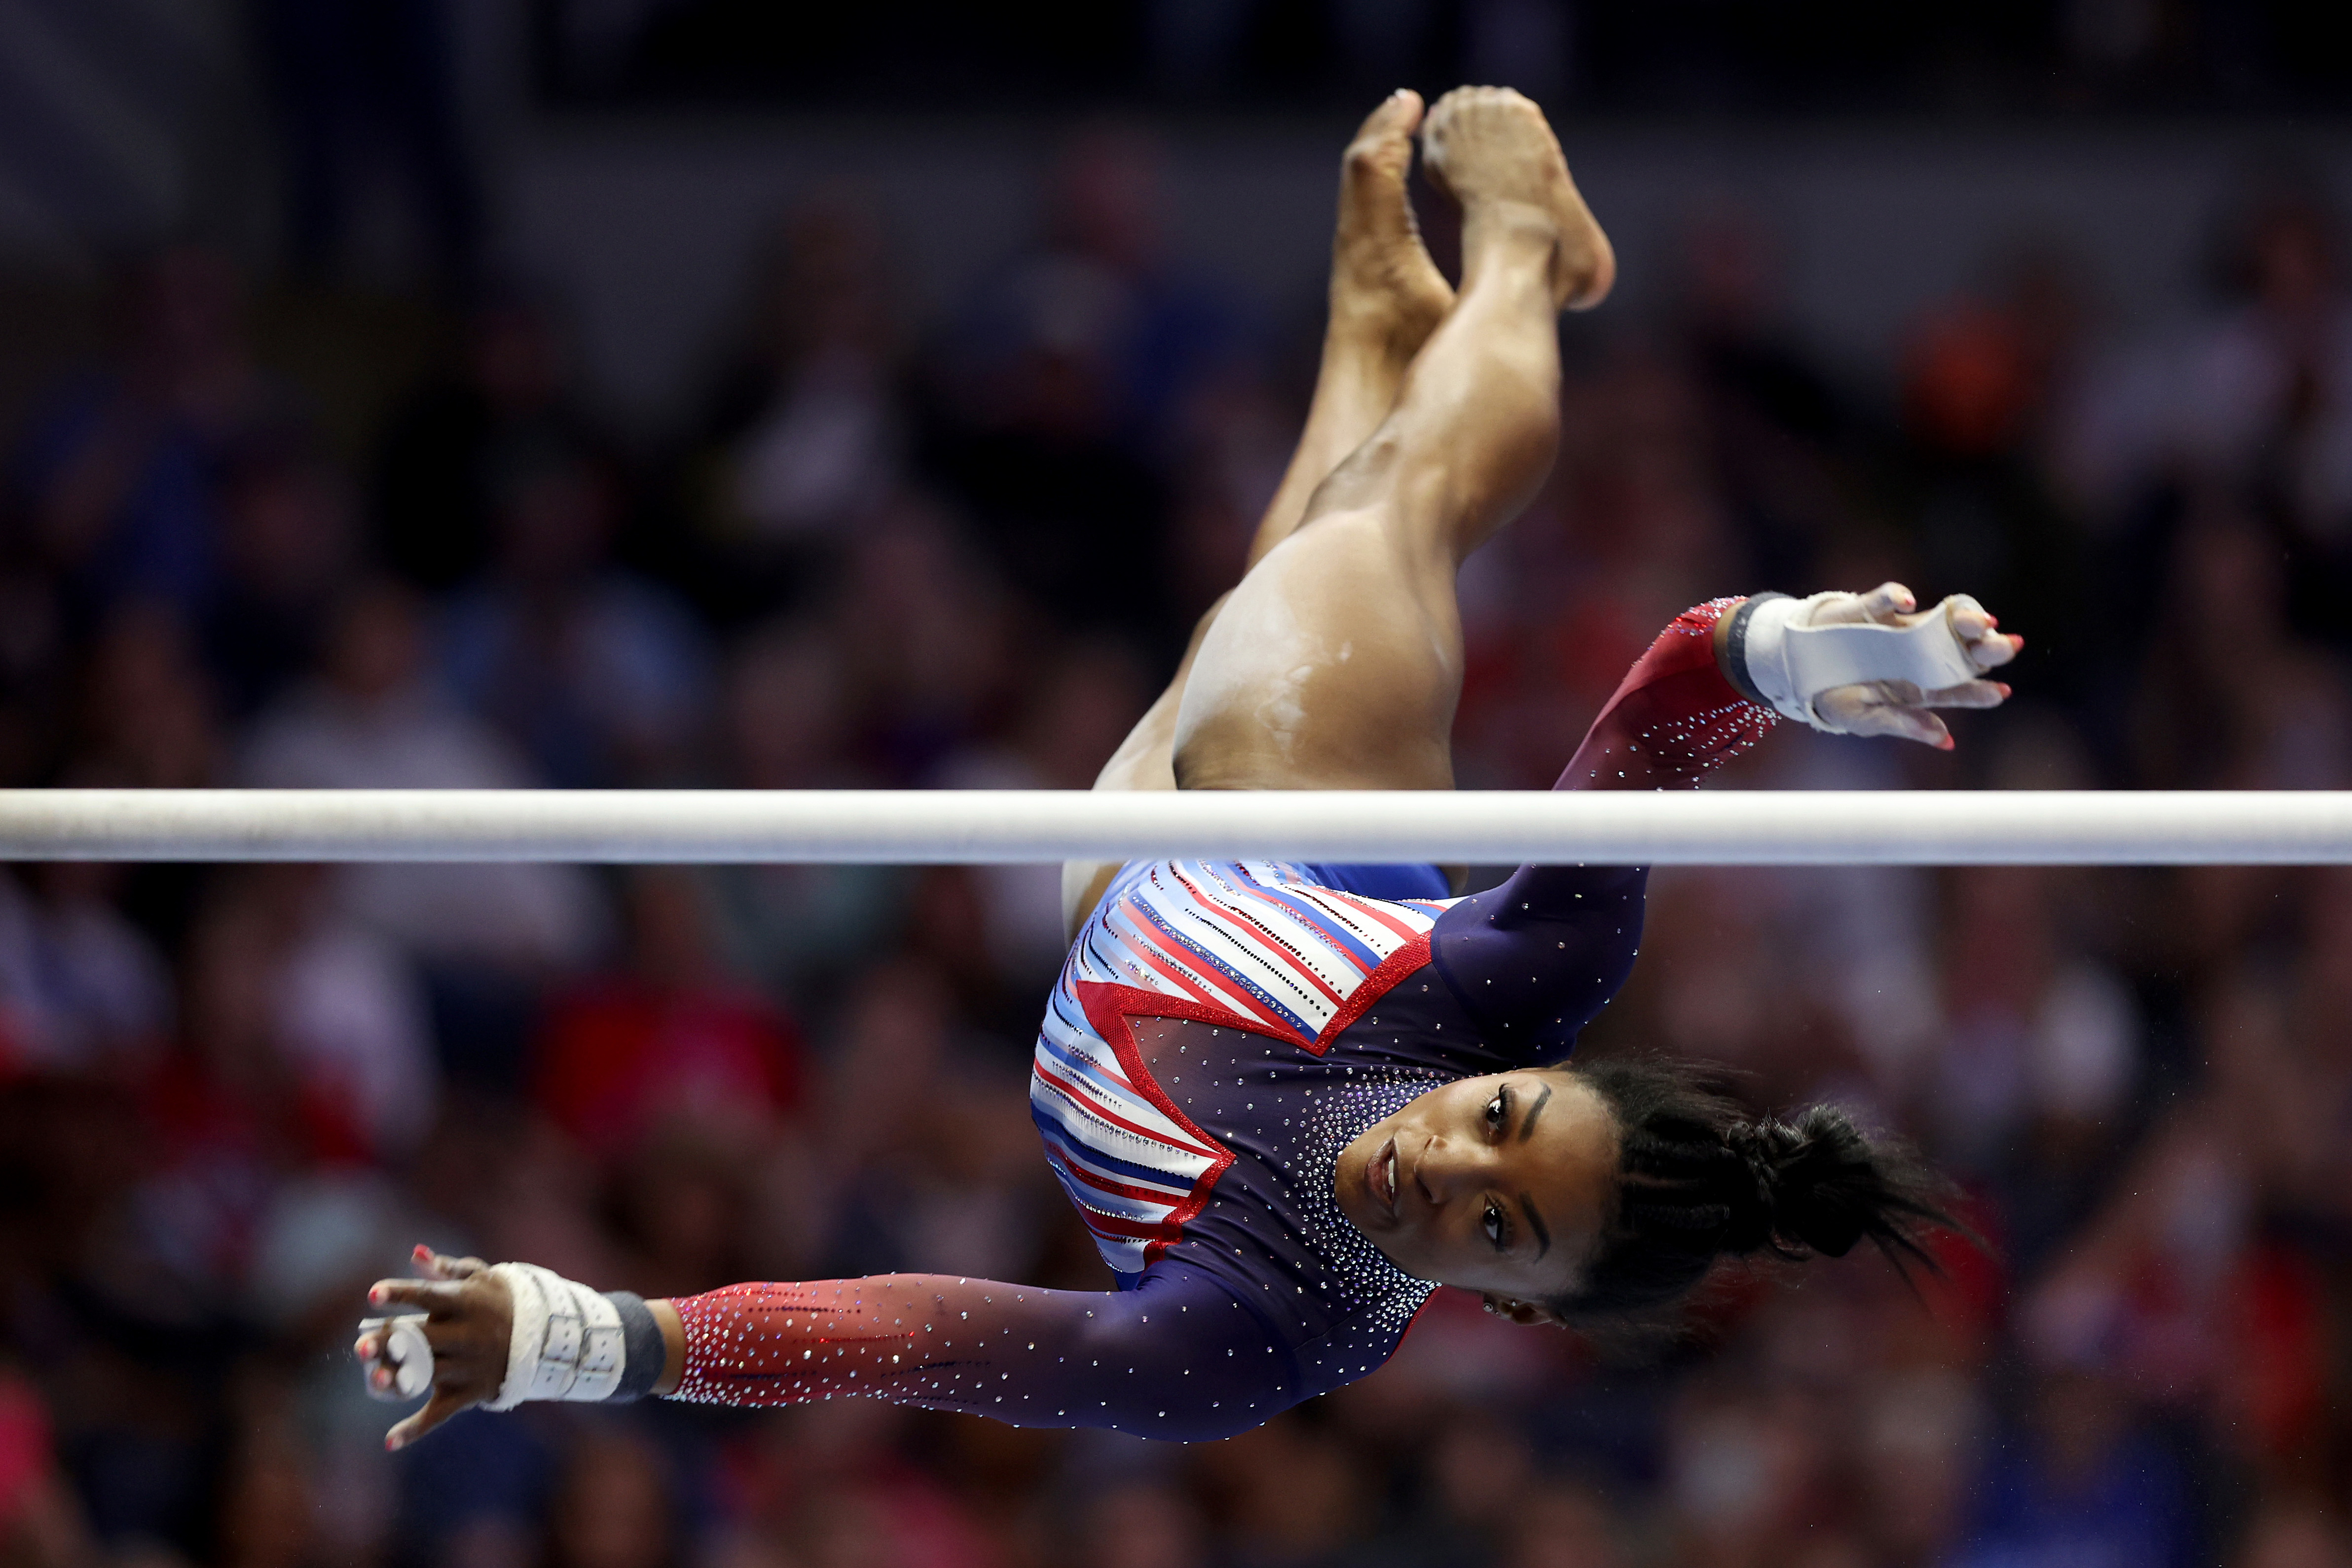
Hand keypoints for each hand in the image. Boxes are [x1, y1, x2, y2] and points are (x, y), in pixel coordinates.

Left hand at [355, 1245, 511, 1450]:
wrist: (543, 1337)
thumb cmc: (499, 1300)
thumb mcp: (480, 1277)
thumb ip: (446, 1267)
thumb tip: (415, 1252)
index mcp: (466, 1303)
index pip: (429, 1296)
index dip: (401, 1294)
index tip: (372, 1294)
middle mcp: (467, 1335)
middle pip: (422, 1340)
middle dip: (391, 1344)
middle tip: (360, 1346)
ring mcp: (467, 1367)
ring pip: (427, 1376)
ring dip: (398, 1380)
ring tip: (372, 1380)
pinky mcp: (468, 1393)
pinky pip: (440, 1414)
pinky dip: (416, 1429)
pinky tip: (390, 1441)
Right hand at [1806, 582, 2020, 747]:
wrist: (1797, 666)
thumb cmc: (1835, 697)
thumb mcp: (1864, 718)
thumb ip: (1903, 724)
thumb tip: (1946, 739)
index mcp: (1918, 685)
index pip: (1957, 688)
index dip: (1980, 691)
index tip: (2001, 693)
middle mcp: (1918, 654)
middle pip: (1961, 650)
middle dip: (1987, 648)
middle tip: (2008, 647)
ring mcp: (1899, 629)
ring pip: (1939, 620)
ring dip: (1963, 618)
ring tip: (1981, 622)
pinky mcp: (1871, 609)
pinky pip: (1885, 599)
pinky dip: (1895, 597)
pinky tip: (1906, 602)